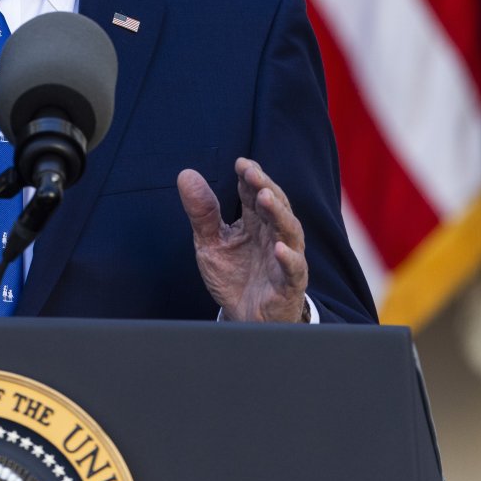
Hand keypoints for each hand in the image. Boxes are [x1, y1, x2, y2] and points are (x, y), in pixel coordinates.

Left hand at [177, 158, 307, 322]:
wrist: (243, 317)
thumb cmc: (233, 276)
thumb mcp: (210, 242)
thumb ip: (202, 212)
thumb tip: (186, 174)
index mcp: (254, 222)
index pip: (254, 192)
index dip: (250, 176)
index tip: (240, 163)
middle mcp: (273, 234)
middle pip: (275, 205)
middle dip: (264, 187)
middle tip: (252, 173)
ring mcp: (284, 258)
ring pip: (289, 231)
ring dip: (278, 213)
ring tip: (265, 198)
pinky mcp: (289, 284)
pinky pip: (294, 269)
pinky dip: (289, 258)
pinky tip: (279, 248)